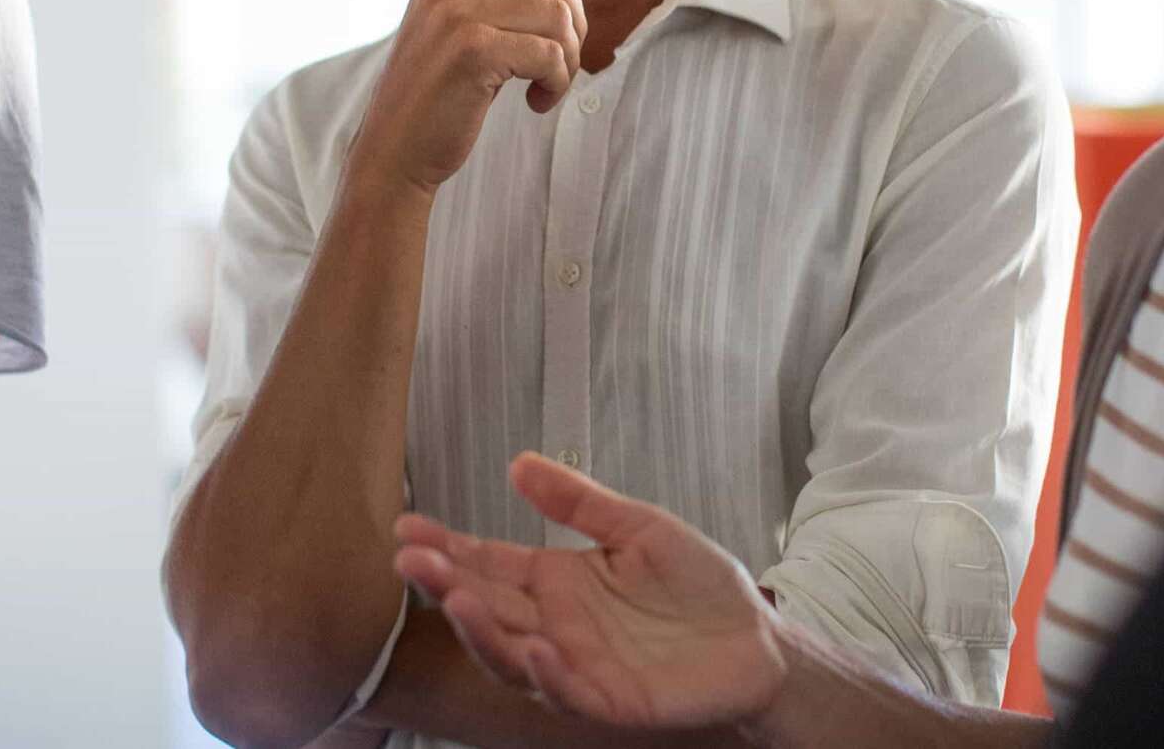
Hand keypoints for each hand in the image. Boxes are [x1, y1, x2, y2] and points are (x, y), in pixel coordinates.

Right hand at [348, 0, 642, 196]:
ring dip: (566, 59)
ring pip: (559, 12)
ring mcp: (455, 8)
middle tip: (556, 65)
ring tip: (544, 86)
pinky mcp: (470, 47)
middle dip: (574, 24)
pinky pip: (549, 51)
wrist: (395, 149)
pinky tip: (536, 102)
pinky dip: (557, 81)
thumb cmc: (445, 89)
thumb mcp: (487, 26)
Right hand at [392, 452, 789, 730]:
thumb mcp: (638, 527)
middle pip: (487, 608)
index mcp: (556, 582)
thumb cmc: (699, 586)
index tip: (406, 527)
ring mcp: (578, 666)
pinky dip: (548, 675)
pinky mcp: (611, 701)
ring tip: (456, 599)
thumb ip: (579, 502)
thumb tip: (518, 463)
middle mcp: (554, 626)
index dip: (447, 547)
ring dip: (482, 632)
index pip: (489, 563)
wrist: (758, 638)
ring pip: (512, 656)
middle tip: (411, 560)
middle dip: (446, 585)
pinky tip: (534, 649)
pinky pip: (569, 692)